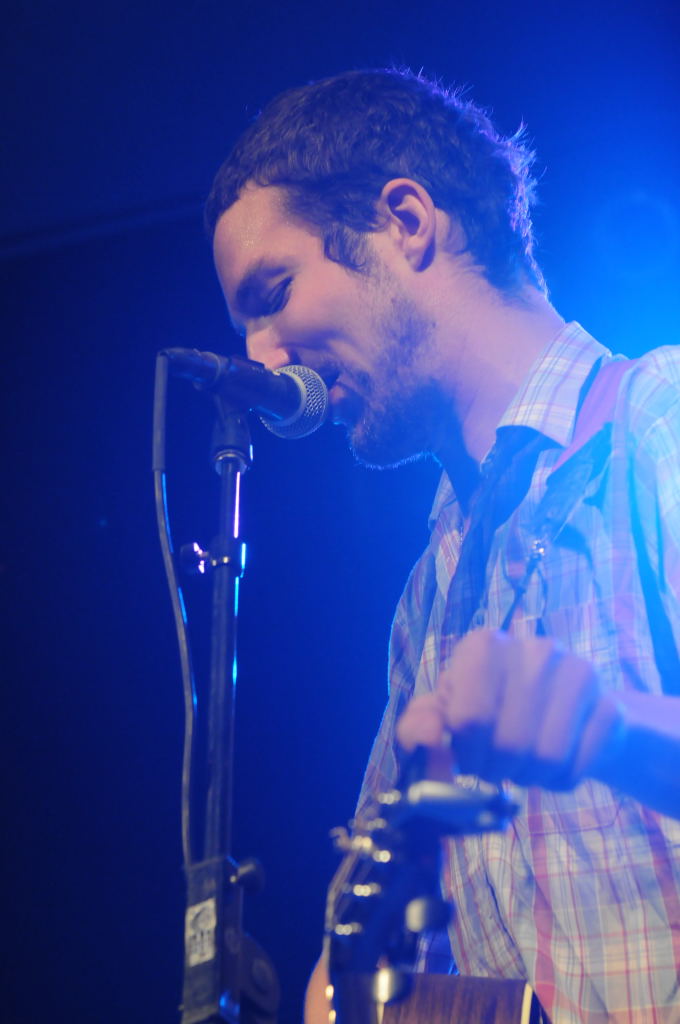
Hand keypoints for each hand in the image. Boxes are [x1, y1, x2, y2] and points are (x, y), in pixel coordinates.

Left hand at [396, 629, 623, 789]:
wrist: (564, 717)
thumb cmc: (491, 715)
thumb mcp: (445, 716)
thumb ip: (418, 726)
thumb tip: (428, 740)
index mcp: (485, 646)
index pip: (469, 718)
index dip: (465, 753)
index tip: (467, 757)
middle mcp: (535, 649)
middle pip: (509, 742)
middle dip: (498, 769)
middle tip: (498, 765)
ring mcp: (579, 673)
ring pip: (547, 757)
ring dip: (530, 776)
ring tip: (525, 763)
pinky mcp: (612, 705)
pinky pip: (580, 765)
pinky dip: (562, 780)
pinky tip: (557, 764)